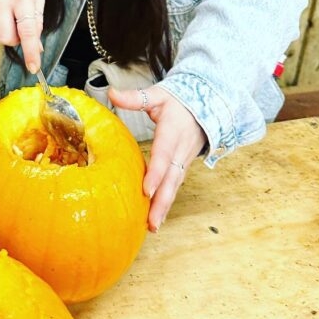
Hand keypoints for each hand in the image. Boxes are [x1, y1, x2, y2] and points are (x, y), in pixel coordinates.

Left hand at [108, 85, 206, 232]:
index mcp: (173, 132)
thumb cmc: (178, 102)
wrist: (206, 105)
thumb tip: (112, 93)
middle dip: (162, 202)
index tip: (146, 190)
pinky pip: (174, 187)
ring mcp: (183, 161)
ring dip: (165, 207)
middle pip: (171, 179)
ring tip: (153, 226)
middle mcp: (180, 151)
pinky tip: (156, 218)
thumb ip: (135, 97)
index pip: (163, 155)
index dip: (156, 173)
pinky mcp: (182, 168)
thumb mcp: (157, 95)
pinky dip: (166, 203)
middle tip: (151, 222)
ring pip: (174, 187)